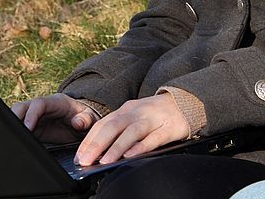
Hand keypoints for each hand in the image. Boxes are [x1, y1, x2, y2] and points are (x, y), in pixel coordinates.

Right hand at [11, 93, 100, 143]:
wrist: (83, 121)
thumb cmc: (85, 117)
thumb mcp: (90, 118)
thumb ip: (85, 119)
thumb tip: (77, 123)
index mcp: (55, 102)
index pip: (39, 104)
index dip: (31, 114)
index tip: (27, 127)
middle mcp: (42, 107)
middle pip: (22, 106)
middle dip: (14, 116)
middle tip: (12, 132)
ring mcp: (35, 117)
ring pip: (17, 115)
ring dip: (13, 124)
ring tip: (11, 138)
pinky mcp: (33, 128)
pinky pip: (20, 128)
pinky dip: (16, 133)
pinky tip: (16, 142)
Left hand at [74, 93, 188, 165]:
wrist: (185, 101)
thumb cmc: (155, 114)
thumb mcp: (134, 117)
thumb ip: (119, 130)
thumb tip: (98, 151)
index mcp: (125, 110)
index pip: (102, 124)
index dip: (89, 140)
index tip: (79, 156)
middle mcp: (136, 112)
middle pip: (112, 126)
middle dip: (96, 144)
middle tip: (85, 160)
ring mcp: (152, 119)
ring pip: (131, 132)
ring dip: (116, 147)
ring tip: (104, 161)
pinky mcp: (168, 128)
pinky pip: (153, 138)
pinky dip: (141, 147)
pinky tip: (131, 155)